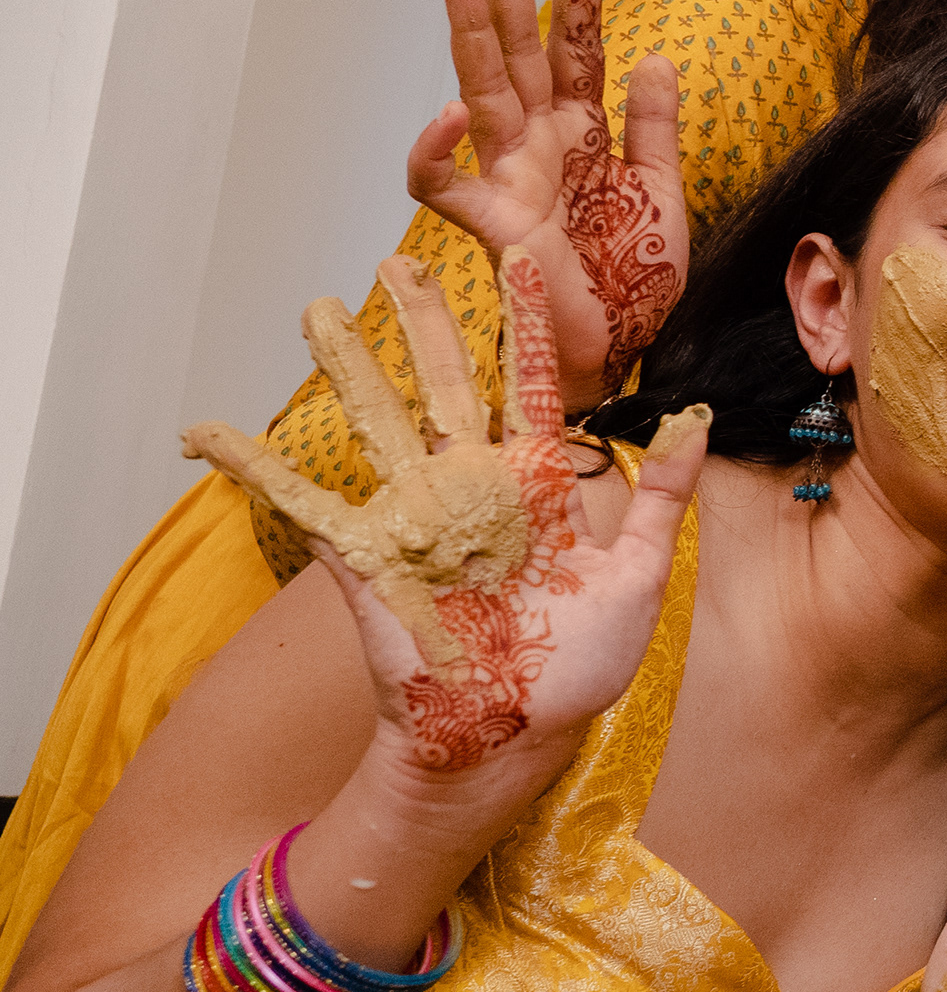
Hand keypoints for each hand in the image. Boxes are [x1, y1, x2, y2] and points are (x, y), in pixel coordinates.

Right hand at [183, 251, 706, 773]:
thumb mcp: (638, 576)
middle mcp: (471, 486)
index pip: (533, 384)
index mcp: (538, 482)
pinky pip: (305, 507)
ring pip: (376, 423)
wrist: (516, 734)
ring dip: (345, 368)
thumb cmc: (581, 663)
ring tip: (318, 310)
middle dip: (422, 322)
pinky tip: (208, 434)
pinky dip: (255, 470)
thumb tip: (693, 418)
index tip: (523, 257)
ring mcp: (416, 517)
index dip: (527, 323)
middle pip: (442, 384)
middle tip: (397, 259)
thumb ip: (662, 496)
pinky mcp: (368, 558)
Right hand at [405, 0, 686, 392]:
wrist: (621, 353)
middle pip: (519, 53)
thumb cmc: (634, 280)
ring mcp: (510, 179)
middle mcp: (540, 145)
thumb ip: (654, 127)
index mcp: (582, 133)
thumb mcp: (665, 193)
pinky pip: (442, 182)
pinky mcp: (490, 223)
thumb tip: (653, 56)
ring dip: (471, 34)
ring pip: (480, 92)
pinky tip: (452, 111)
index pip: (577, 48)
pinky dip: (437, 147)